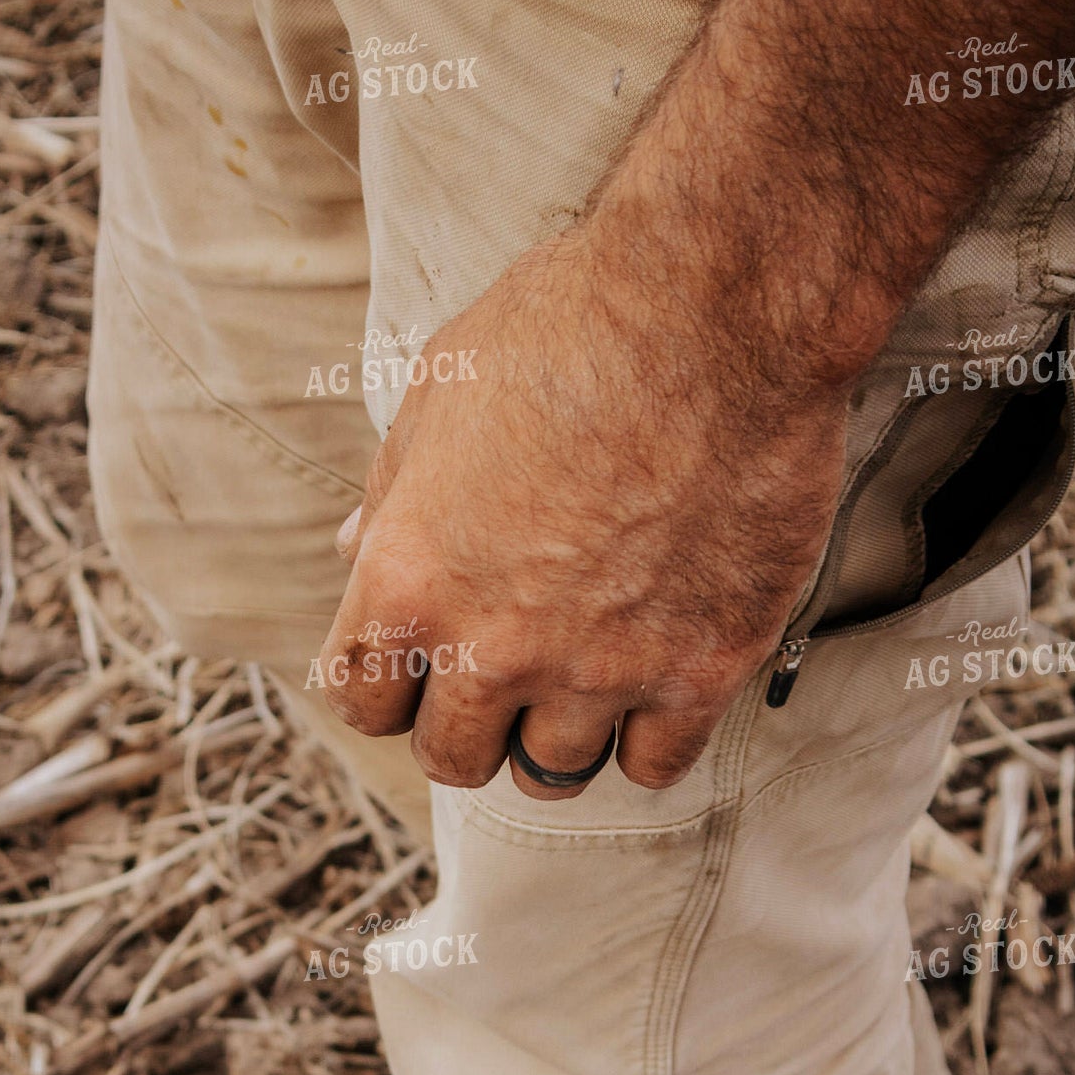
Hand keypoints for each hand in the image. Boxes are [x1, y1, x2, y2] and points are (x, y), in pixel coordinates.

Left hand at [317, 194, 853, 799]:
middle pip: (454, 758)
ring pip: (553, 772)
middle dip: (471, 721)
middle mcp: (493, 644)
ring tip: (588, 671)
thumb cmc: (569, 322)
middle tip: (508, 670)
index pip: (362, 702)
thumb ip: (394, 493)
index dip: (388, 688)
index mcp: (407, 579)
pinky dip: (648, 737)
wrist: (719, 303)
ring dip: (559, 731)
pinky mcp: (699, 670)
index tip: (422, 667)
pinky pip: (653, 766)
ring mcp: (599, 669)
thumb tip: (356, 553)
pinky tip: (657, 681)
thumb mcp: (441, 390)